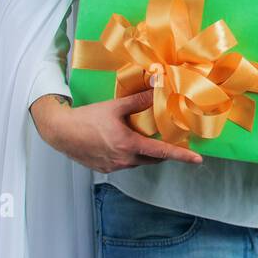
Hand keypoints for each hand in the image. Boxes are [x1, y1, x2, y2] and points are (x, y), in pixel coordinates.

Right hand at [30, 90, 202, 172]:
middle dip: (162, 151)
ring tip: (141, 136)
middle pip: (152, 159)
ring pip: (138, 161)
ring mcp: (114, 167)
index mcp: (129, 145)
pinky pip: (125, 164)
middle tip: (169, 140)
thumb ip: (138, 100)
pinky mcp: (105, 169)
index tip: (198, 160)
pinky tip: (122, 142)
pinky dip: (129, 154)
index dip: (182, 156)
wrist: (60, 132)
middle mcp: (124, 160)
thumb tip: (157, 88)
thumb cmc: (86, 119)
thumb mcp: (114, 107)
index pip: (162, 152)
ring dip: (144, 152)